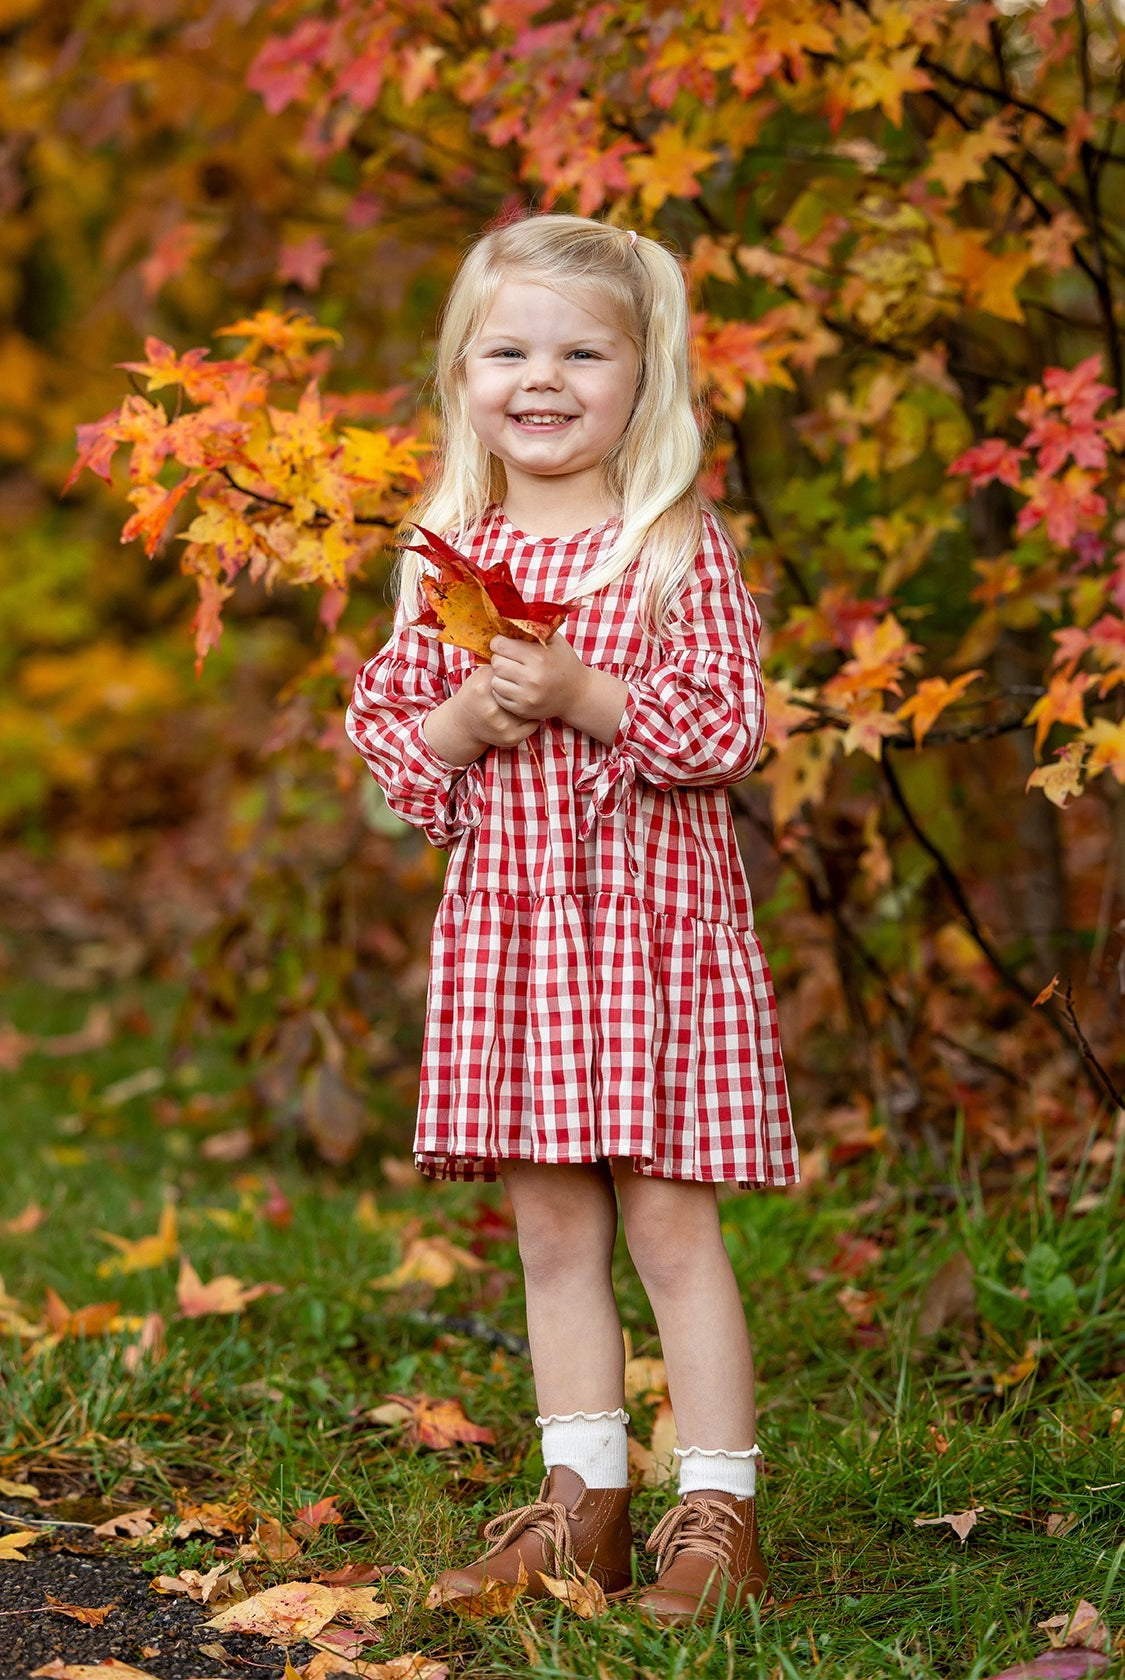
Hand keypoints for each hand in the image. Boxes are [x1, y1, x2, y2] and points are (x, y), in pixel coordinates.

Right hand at [423, 665, 538, 764]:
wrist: (463, 723)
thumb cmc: (475, 694)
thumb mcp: (481, 675)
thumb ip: (499, 664)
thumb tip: (524, 648)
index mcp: (482, 688)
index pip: (511, 672)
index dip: (522, 669)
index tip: (527, 666)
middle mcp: (491, 708)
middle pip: (522, 691)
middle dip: (529, 685)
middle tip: (535, 679)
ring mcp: (501, 725)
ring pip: (529, 708)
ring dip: (534, 700)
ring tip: (534, 693)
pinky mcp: (510, 738)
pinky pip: (533, 723)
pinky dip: (535, 715)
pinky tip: (531, 708)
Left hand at [489, 633, 588, 722]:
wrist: (577, 694)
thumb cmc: (563, 662)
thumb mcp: (554, 641)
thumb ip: (533, 629)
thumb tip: (506, 618)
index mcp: (538, 657)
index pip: (500, 645)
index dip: (499, 642)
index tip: (504, 644)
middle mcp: (532, 678)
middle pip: (496, 662)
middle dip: (500, 658)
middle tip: (508, 659)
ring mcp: (527, 696)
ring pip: (495, 680)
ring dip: (500, 675)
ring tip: (512, 673)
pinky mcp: (522, 709)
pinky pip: (499, 696)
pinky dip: (503, 690)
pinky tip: (514, 686)